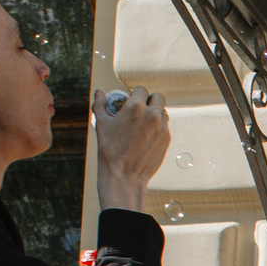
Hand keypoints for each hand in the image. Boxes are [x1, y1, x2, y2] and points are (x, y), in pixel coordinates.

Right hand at [92, 86, 171, 211]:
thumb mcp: (102, 124)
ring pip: (162, 112)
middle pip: (158, 97)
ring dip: (154, 114)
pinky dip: (157, 128)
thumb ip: (100, 104)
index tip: (131, 100)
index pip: (141, 89)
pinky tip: (145, 136)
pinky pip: (164, 127)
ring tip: (141, 124)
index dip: (135, 93)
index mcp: (136, 107)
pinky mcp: (167, 139)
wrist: (124, 176)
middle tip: (140, 109)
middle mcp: (152, 115)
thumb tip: (99, 93)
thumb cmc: (110, 151)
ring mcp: (162, 128)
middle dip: (149, 100)